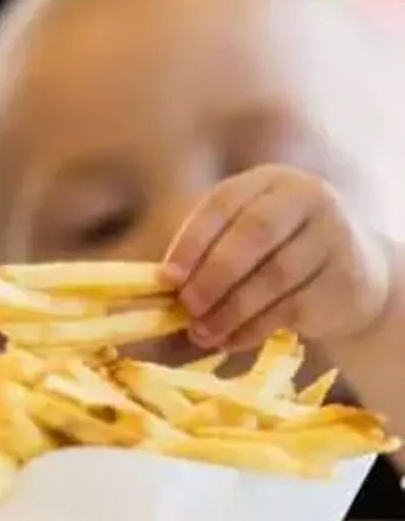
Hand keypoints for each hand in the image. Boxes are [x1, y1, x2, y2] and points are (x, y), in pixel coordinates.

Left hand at [164, 164, 390, 351]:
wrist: (355, 271)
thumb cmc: (279, 248)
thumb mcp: (245, 233)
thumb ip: (209, 248)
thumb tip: (164, 282)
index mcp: (270, 181)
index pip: (224, 202)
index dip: (192, 240)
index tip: (166, 277)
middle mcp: (308, 198)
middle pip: (254, 233)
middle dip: (213, 274)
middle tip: (187, 306)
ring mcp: (334, 236)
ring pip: (274, 275)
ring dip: (230, 310)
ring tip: (201, 333)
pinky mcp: (346, 279)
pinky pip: (292, 307)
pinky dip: (254, 328)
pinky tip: (230, 340)